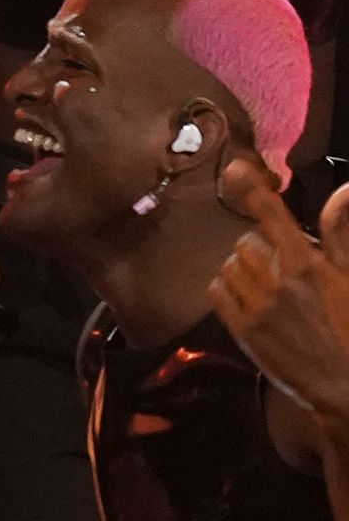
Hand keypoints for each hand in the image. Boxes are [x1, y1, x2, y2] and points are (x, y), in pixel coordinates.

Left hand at [210, 157, 348, 419]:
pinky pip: (217, 291)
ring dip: (244, 271)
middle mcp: (280, 281)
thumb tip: (342, 190)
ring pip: (230, 265)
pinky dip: (228, 290)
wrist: (344, 385)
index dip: (254, 192)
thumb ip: (340, 235)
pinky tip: (250, 302)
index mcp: (309, 264)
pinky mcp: (242, 329)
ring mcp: (258, 306)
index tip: (236, 169)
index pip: (274, 218)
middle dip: (261, 250)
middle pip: (246, 242)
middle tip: (282, 271)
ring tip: (269, 290)